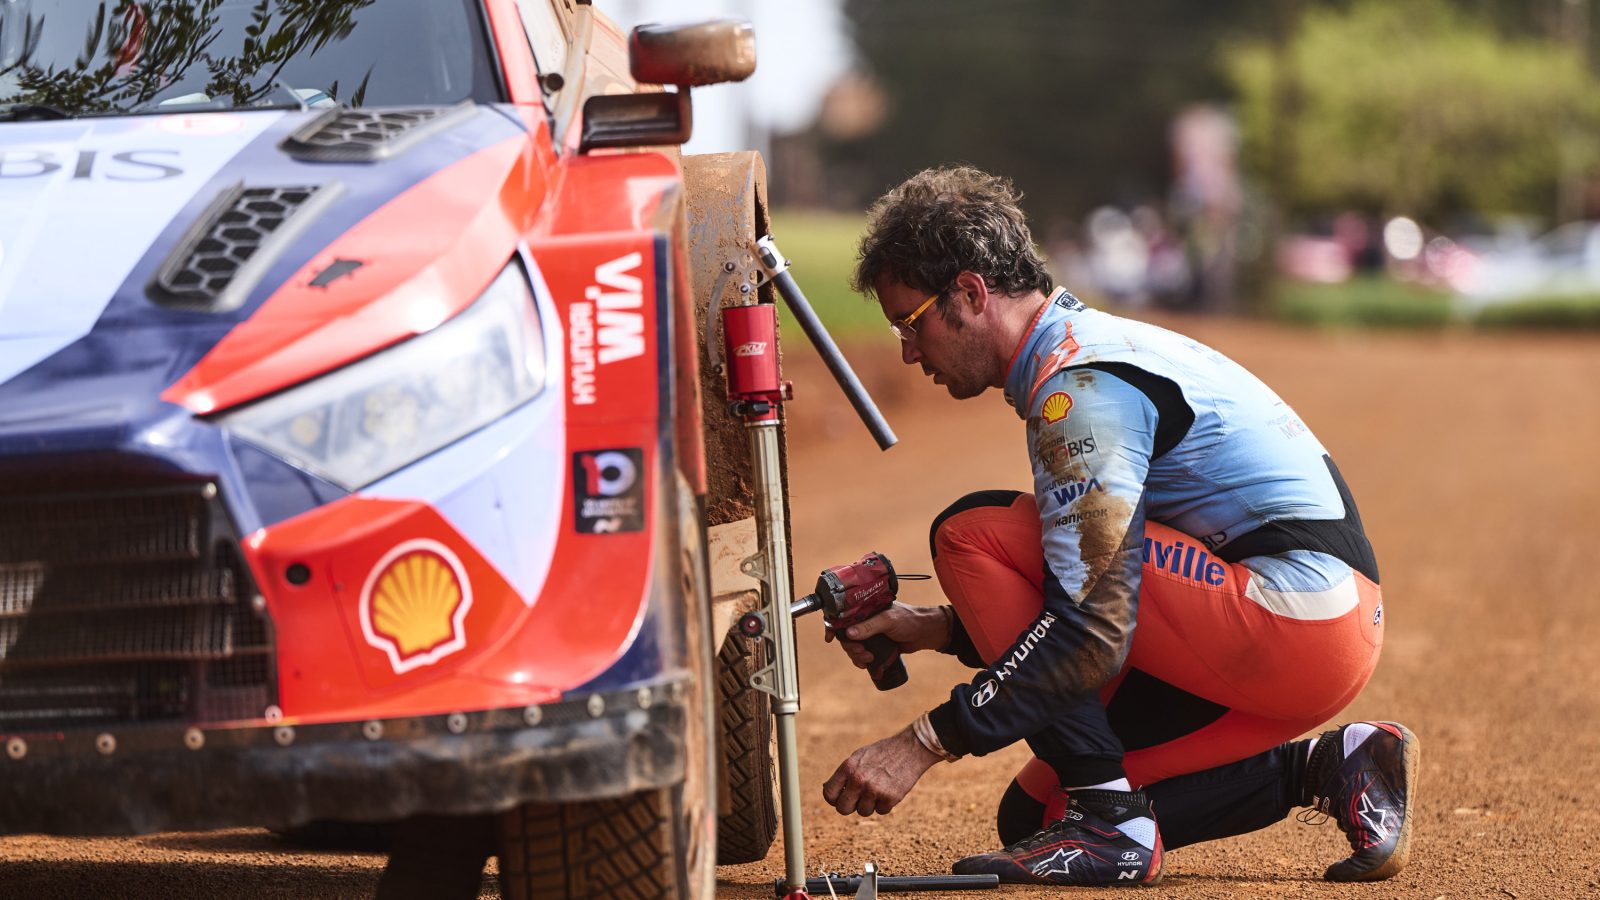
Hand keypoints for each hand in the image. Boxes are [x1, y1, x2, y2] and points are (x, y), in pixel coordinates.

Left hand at [821, 725, 941, 816]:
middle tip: (858, 800)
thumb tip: (827, 790)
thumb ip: (844, 774)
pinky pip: (881, 811)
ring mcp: (874, 790)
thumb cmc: (882, 753)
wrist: (910, 749)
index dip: (834, 799)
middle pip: (843, 809)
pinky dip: (885, 804)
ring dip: (870, 804)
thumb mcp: (859, 757)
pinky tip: (890, 790)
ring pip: (863, 811)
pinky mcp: (890, 798)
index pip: (829, 794)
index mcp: (848, 767)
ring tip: (878, 789)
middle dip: (850, 806)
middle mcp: (859, 780)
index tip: (840, 798)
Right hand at [826, 601, 950, 669]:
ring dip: (856, 655)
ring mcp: (870, 633)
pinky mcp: (876, 644)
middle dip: (850, 646)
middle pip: (845, 634)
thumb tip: (849, 633)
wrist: (926, 633)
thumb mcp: (888, 621)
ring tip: (868, 659)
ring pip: (853, 646)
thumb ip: (869, 626)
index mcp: (866, 608)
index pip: (843, 615)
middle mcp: (865, 619)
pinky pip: (862, 653)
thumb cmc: (909, 620)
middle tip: (861, 652)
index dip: (833, 625)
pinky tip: (866, 664)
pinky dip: (861, 660)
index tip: (830, 638)